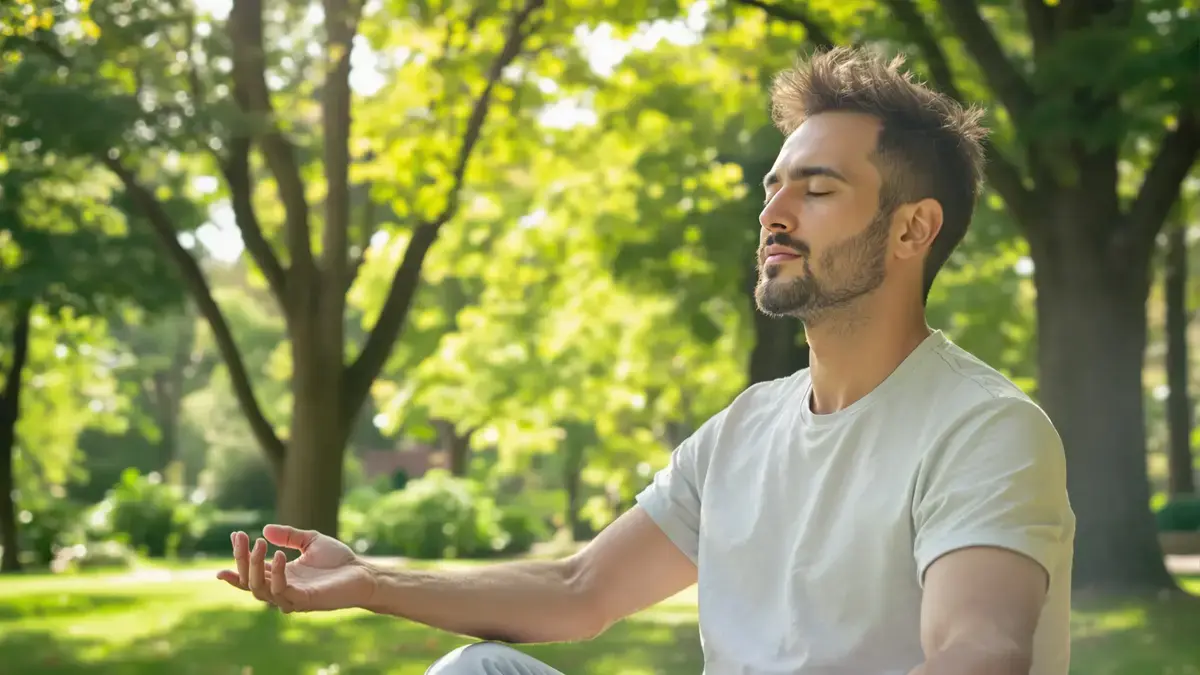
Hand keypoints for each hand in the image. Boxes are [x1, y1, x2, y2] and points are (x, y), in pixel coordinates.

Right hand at [216, 525, 376, 612]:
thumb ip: (289, 536)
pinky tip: (279, 554)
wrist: (363, 573)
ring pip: (259, 589)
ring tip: (259, 544)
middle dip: (242, 559)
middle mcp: (283, 590)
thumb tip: (265, 529)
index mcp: (282, 576)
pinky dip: (277, 574)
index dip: (239, 558)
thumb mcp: (310, 541)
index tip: (234, 536)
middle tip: (241, 537)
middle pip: (250, 581)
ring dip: (255, 566)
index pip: (252, 572)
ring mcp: (292, 598)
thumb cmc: (338, 560)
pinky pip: (282, 591)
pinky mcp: (305, 601)